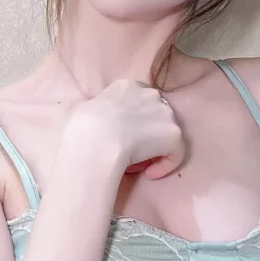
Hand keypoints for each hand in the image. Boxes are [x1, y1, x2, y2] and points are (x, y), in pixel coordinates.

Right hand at [67, 79, 184, 180]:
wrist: (96, 141)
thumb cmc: (84, 127)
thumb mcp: (87, 108)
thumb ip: (100, 110)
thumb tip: (98, 120)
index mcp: (127, 86)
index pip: (140, 101)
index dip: (136, 120)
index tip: (126, 135)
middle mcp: (150, 94)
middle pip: (156, 115)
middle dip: (148, 132)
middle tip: (135, 151)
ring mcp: (165, 113)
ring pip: (166, 134)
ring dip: (156, 149)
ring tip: (140, 163)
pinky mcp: (174, 134)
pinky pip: (175, 154)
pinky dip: (165, 166)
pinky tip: (149, 174)